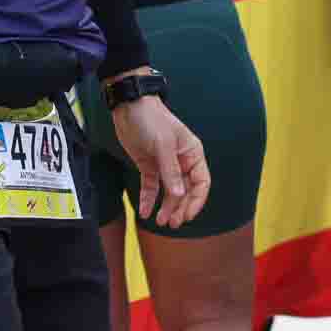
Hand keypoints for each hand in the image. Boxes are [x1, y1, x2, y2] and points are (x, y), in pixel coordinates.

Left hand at [109, 93, 211, 228]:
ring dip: (166, 207)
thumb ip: (170, 171)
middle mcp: (181, 161)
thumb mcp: (163, 145)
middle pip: (185, 191)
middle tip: (171, 223)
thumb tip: (178, 196)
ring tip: (159, 221)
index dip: (196, 201)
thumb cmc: (151, 120)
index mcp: (192, 154)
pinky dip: (149, 199)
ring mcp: (165, 165)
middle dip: (179, 208)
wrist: (129, 107)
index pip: (201, 183)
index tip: (186, 216)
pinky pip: (152, 187)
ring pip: (169, 192)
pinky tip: (145, 212)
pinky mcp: (149, 166)